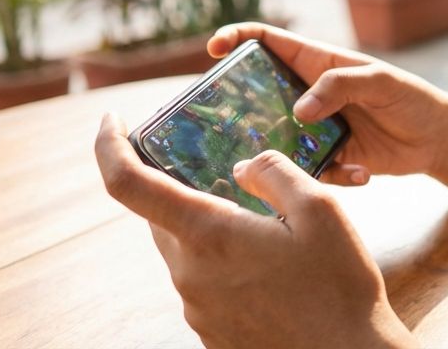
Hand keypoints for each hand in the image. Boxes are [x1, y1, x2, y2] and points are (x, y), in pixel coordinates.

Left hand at [95, 114, 414, 348]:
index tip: (110, 121)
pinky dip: (226, 264)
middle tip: (227, 175)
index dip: (109, 146)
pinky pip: (204, 283)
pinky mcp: (212, 331)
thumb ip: (274, 173)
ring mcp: (197, 308)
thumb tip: (244, 167)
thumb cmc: (338, 285)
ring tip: (269, 230)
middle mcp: (190, 274)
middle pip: (161, 217)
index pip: (127, 185)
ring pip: (186, 250)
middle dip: (183, 189)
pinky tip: (272, 269)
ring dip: (212, 230)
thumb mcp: (320, 208)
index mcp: (208, 236)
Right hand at [208, 23, 447, 187]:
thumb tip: (300, 110)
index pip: (269, 42)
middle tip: (234, 125)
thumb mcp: (380, 81)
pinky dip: (330, 174)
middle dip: (242, 108)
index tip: (214, 48)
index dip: (238, 38)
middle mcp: (309, 95)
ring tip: (302, 161)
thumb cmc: (412, 97)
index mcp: (318, 63)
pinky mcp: (328, 159)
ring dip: (281, 153)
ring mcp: (316, 128)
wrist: (438, 139)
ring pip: (277, 139)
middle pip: (260, 95)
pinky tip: (361, 172)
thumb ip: (339, 86)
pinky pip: (308, 170)